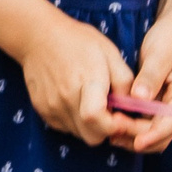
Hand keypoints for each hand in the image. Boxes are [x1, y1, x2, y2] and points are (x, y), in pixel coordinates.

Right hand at [14, 9, 137, 145]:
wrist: (38, 35)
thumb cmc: (78, 41)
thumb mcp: (110, 53)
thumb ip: (125, 82)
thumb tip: (134, 107)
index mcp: (86, 81)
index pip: (98, 119)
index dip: (116, 126)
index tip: (123, 117)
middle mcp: (66, 98)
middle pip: (92, 136)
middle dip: (107, 130)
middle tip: (110, 112)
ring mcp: (52, 106)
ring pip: (79, 134)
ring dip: (91, 127)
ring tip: (92, 103)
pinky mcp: (42, 110)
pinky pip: (65, 128)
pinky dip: (75, 121)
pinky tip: (77, 101)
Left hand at [117, 13, 171, 155]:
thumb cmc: (170, 38)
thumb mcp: (160, 53)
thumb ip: (151, 76)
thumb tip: (140, 98)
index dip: (154, 135)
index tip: (136, 142)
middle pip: (163, 133)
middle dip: (139, 137)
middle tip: (113, 130)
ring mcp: (168, 106)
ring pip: (153, 132)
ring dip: (133, 135)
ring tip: (110, 131)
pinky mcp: (157, 103)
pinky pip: (146, 122)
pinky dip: (131, 126)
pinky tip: (113, 122)